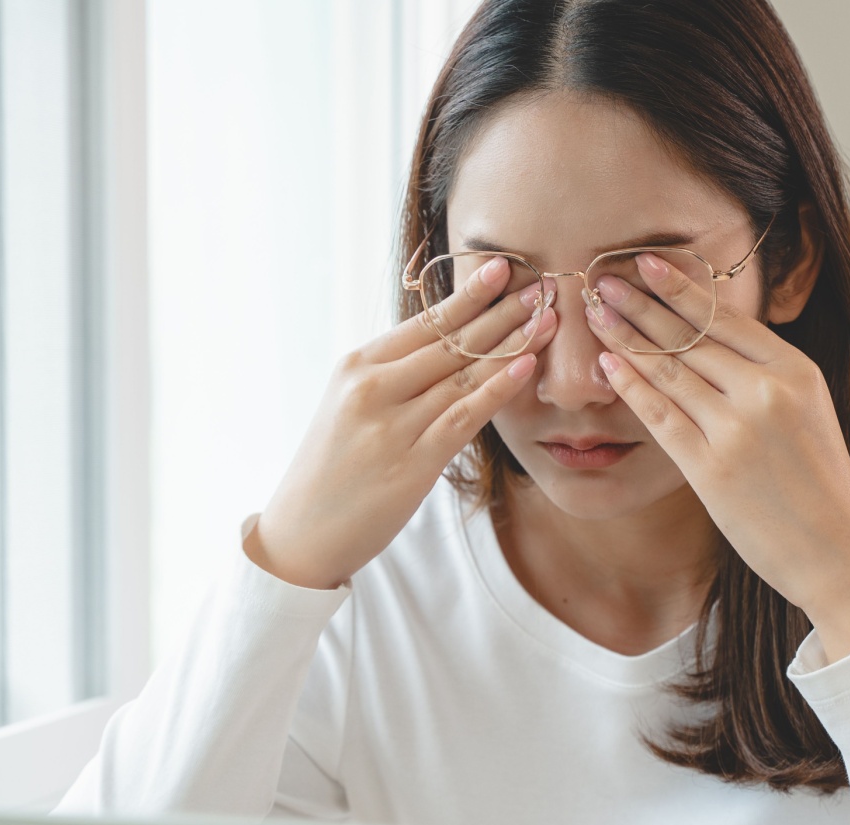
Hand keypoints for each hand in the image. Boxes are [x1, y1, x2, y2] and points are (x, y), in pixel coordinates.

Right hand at [247, 257, 555, 589]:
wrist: (301, 533)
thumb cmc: (332, 471)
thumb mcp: (350, 408)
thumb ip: (392, 378)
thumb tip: (443, 349)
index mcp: (357, 367)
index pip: (423, 322)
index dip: (467, 294)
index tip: (502, 267)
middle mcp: (372, 387)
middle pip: (449, 340)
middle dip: (499, 310)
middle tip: (539, 284)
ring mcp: (392, 424)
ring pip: (462, 373)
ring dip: (510, 343)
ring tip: (548, 317)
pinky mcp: (411, 463)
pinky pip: (463, 416)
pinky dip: (497, 388)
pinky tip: (526, 366)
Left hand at [586, 256, 849, 660]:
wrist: (837, 550)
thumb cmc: (820, 485)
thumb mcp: (809, 412)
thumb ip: (768, 376)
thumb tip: (715, 342)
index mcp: (796, 372)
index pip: (726, 318)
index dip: (680, 288)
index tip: (647, 262)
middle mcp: (767, 392)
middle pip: (692, 336)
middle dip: (641, 303)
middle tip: (603, 277)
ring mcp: (737, 430)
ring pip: (670, 369)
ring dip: (626, 336)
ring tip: (595, 312)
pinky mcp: (712, 469)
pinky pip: (661, 416)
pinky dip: (631, 385)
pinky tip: (607, 364)